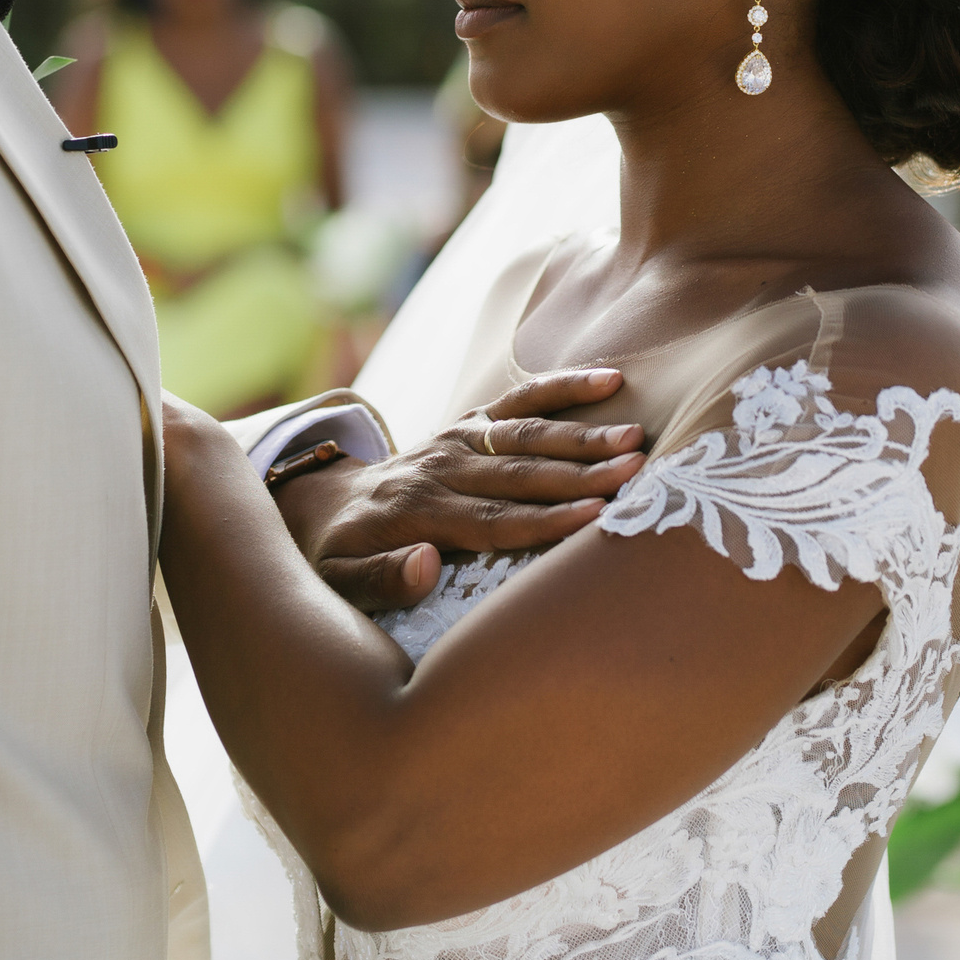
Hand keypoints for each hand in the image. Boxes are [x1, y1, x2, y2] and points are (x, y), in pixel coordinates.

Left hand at [275, 369, 646, 611]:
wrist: (325, 502)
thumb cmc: (341, 554)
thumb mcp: (340, 581)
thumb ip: (381, 579)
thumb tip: (426, 566)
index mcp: (418, 511)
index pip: (492, 519)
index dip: (545, 519)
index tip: (594, 514)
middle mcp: (442, 468)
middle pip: (520, 473)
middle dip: (580, 472)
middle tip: (634, 471)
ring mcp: (458, 439)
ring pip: (526, 434)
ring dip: (582, 434)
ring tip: (634, 437)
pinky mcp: (470, 423)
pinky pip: (520, 400)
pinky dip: (563, 386)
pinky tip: (609, 379)